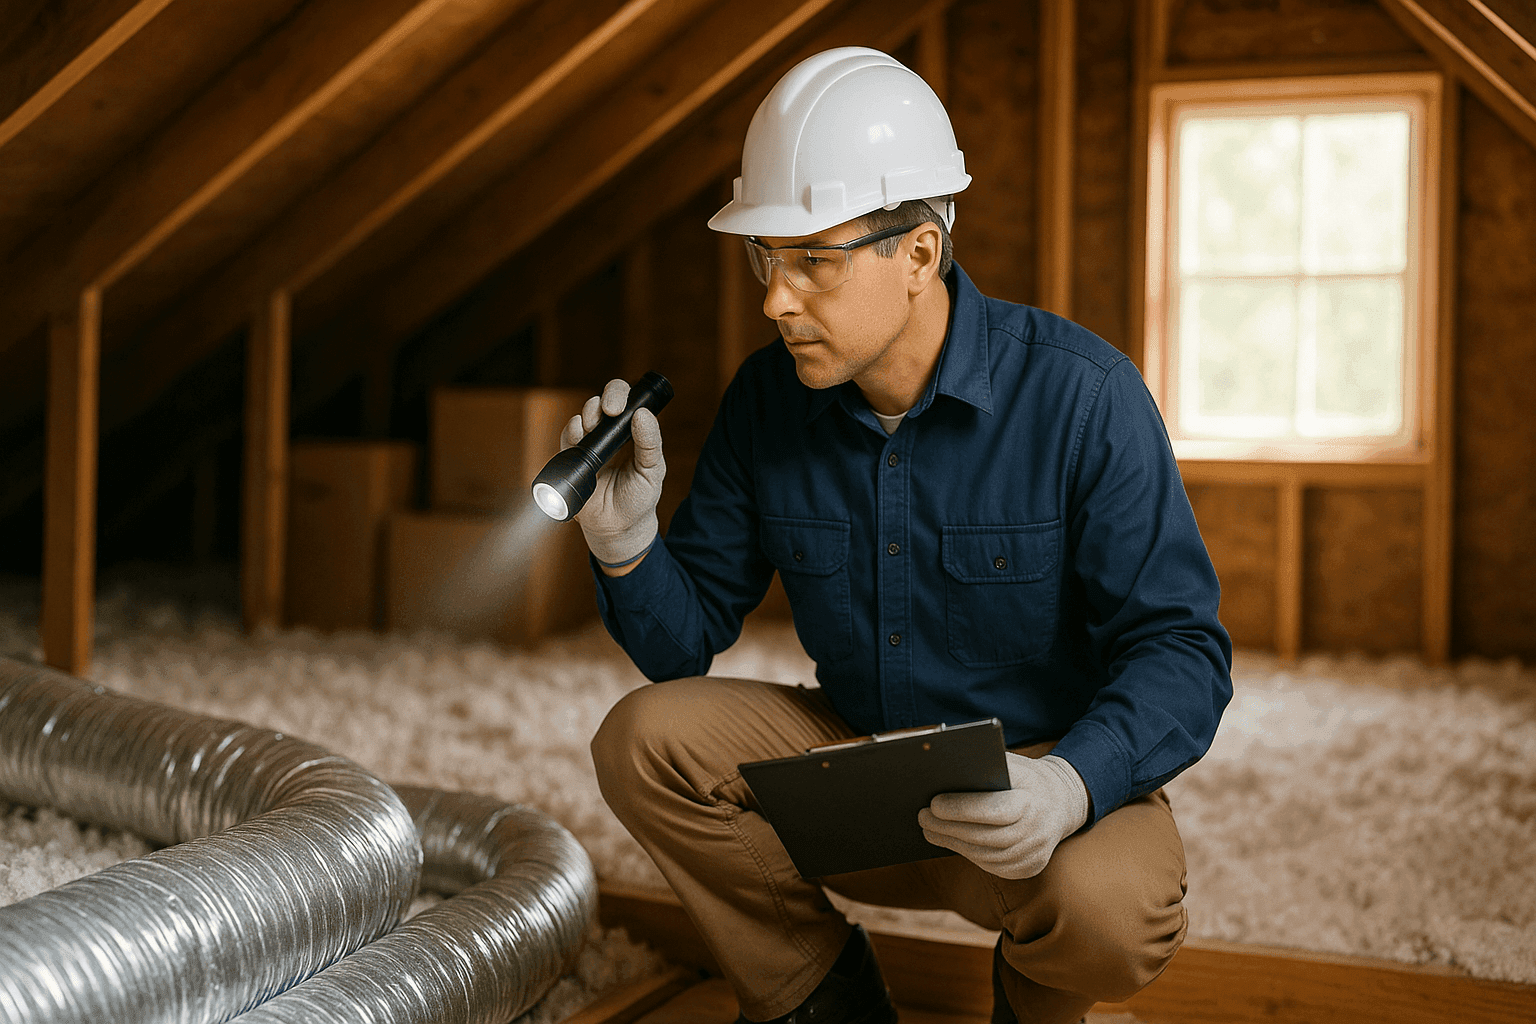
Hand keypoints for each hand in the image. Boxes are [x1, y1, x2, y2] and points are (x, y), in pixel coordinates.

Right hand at [562, 379, 665, 565]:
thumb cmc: (639, 497)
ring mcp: (588, 445)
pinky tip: (578, 434)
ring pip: (582, 417)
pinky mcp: (572, 460)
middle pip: (600, 402)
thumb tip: (643, 414)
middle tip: (608, 411)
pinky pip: (567, 440)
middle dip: (601, 401)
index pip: (624, 401)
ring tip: (592, 425)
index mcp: (630, 432)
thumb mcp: (653, 470)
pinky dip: (571, 432)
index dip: (620, 395)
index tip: (621, 407)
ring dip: (587, 415)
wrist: (619, 527)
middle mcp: (608, 434)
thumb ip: (651, 443)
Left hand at [918, 752, 1088, 879]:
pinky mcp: (1030, 868)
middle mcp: (1038, 831)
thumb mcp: (1012, 764)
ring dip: (954, 844)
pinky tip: (951, 842)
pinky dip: (969, 855)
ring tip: (929, 830)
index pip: (995, 810)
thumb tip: (941, 769)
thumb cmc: (1026, 778)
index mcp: (1034, 800)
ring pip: (987, 855)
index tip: (933, 803)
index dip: (962, 809)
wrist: (1061, 801)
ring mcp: (1036, 853)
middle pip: (987, 837)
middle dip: (949, 828)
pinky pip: (994, 866)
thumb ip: (984, 767)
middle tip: (922, 818)